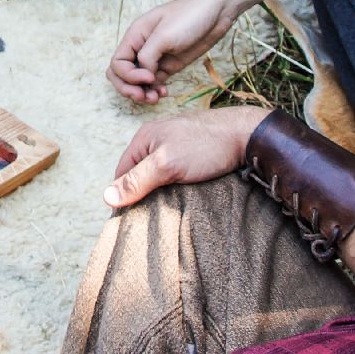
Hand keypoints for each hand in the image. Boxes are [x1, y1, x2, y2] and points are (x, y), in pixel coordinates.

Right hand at [103, 105, 265, 210]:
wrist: (248, 134)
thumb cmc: (207, 146)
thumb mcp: (167, 164)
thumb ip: (137, 180)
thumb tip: (107, 197)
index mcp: (144, 138)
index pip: (121, 172)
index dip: (122, 195)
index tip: (128, 219)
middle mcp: (157, 139)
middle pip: (139, 174)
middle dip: (141, 194)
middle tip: (148, 218)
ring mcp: (175, 145)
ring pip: (158, 175)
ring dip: (160, 192)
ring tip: (166, 210)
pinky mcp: (192, 153)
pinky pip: (175, 173)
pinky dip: (175, 186)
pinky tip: (182, 197)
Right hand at [109, 0, 234, 101]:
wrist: (216, 12)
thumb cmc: (189, 17)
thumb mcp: (164, 35)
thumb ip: (147, 57)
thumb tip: (144, 76)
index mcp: (135, 36)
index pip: (117, 63)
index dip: (128, 76)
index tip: (148, 77)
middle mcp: (141, 48)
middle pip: (122, 75)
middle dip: (128, 88)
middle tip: (143, 96)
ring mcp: (156, 58)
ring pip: (138, 82)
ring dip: (142, 93)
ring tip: (155, 99)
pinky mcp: (169, 65)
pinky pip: (154, 82)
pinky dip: (155, 90)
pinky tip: (164, 93)